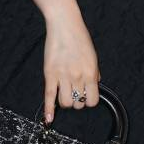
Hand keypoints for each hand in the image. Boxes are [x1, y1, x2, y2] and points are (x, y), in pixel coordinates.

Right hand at [42, 9, 100, 123]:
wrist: (64, 24)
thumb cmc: (80, 37)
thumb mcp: (93, 55)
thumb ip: (95, 72)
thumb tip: (95, 85)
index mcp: (91, 73)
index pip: (92, 101)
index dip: (89, 100)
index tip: (86, 95)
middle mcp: (78, 77)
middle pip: (78, 103)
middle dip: (77, 100)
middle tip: (74, 91)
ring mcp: (63, 76)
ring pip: (65, 103)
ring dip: (65, 102)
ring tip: (65, 94)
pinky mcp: (50, 74)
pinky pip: (49, 96)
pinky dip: (48, 109)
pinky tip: (48, 119)